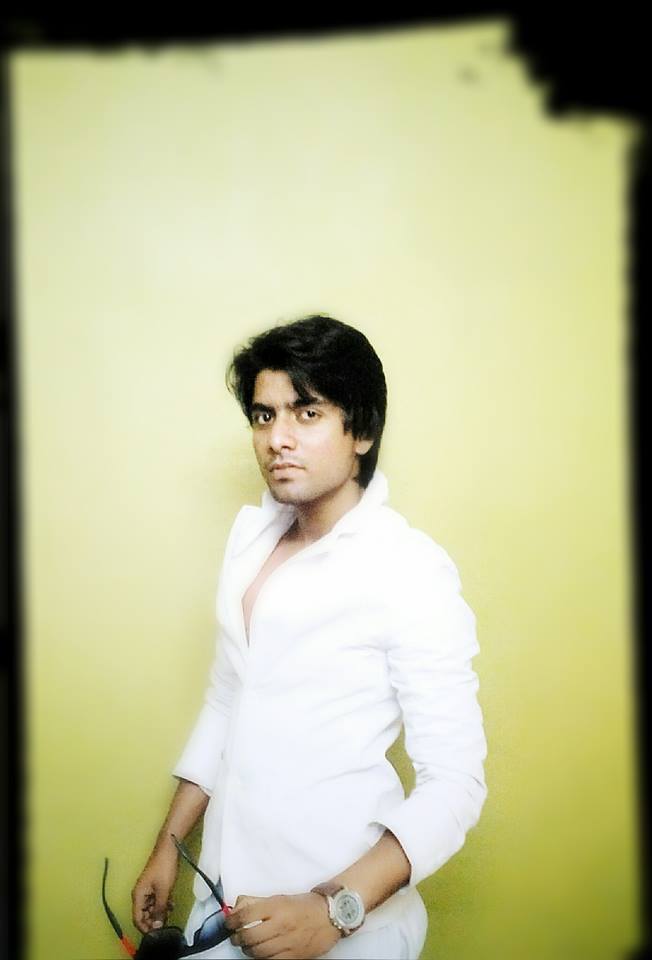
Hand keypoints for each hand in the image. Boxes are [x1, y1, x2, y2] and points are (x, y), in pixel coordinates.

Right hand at [131, 845, 178, 933]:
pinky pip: (156, 900)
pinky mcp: (154, 885)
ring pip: (150, 907)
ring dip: (159, 911)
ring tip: (170, 912)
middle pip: (143, 914)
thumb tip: (156, 926)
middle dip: (153, 920)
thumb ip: (159, 909)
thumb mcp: (164, 890)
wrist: (168, 848)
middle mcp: (140, 894)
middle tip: (165, 922)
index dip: (145, 928)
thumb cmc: (164, 868)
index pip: (137, 918)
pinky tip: (171, 904)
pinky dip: (162, 904)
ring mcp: (147, 889)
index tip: (156, 933)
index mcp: (138, 895)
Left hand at [224, 892, 341, 958]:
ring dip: (248, 950)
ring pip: (257, 952)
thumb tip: (238, 906)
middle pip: (249, 937)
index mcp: (277, 906)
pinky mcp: (294, 957)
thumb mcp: (281, 898)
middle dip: (237, 938)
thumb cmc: (305, 905)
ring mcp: (287, 943)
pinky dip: (262, 959)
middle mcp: (280, 925)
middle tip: (235, 936)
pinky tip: (261, 953)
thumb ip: (259, 902)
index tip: (229, 923)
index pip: (246, 915)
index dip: (232, 921)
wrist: (331, 916)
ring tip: (247, 945)